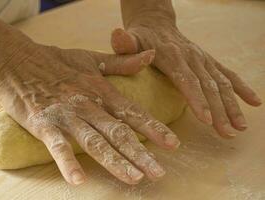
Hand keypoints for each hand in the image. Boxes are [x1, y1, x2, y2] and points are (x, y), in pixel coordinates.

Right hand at [0, 41, 180, 184]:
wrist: (16, 59)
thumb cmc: (56, 60)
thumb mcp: (92, 58)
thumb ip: (123, 62)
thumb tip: (151, 55)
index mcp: (101, 90)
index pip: (133, 112)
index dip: (154, 128)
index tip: (173, 144)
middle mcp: (88, 104)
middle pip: (118, 132)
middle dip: (140, 153)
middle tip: (159, 173)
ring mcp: (66, 115)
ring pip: (94, 141)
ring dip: (114, 160)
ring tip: (133, 178)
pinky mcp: (43, 123)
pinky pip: (57, 145)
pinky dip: (67, 162)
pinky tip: (79, 180)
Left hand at [111, 8, 261, 137]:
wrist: (156, 24)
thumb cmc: (140, 37)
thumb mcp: (130, 39)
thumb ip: (125, 44)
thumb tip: (118, 37)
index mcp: (171, 55)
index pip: (185, 79)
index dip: (196, 99)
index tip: (205, 119)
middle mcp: (191, 57)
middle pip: (208, 86)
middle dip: (218, 111)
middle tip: (227, 133)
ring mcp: (202, 59)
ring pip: (221, 83)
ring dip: (232, 106)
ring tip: (239, 127)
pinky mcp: (208, 61)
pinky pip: (228, 74)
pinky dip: (242, 88)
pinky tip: (254, 102)